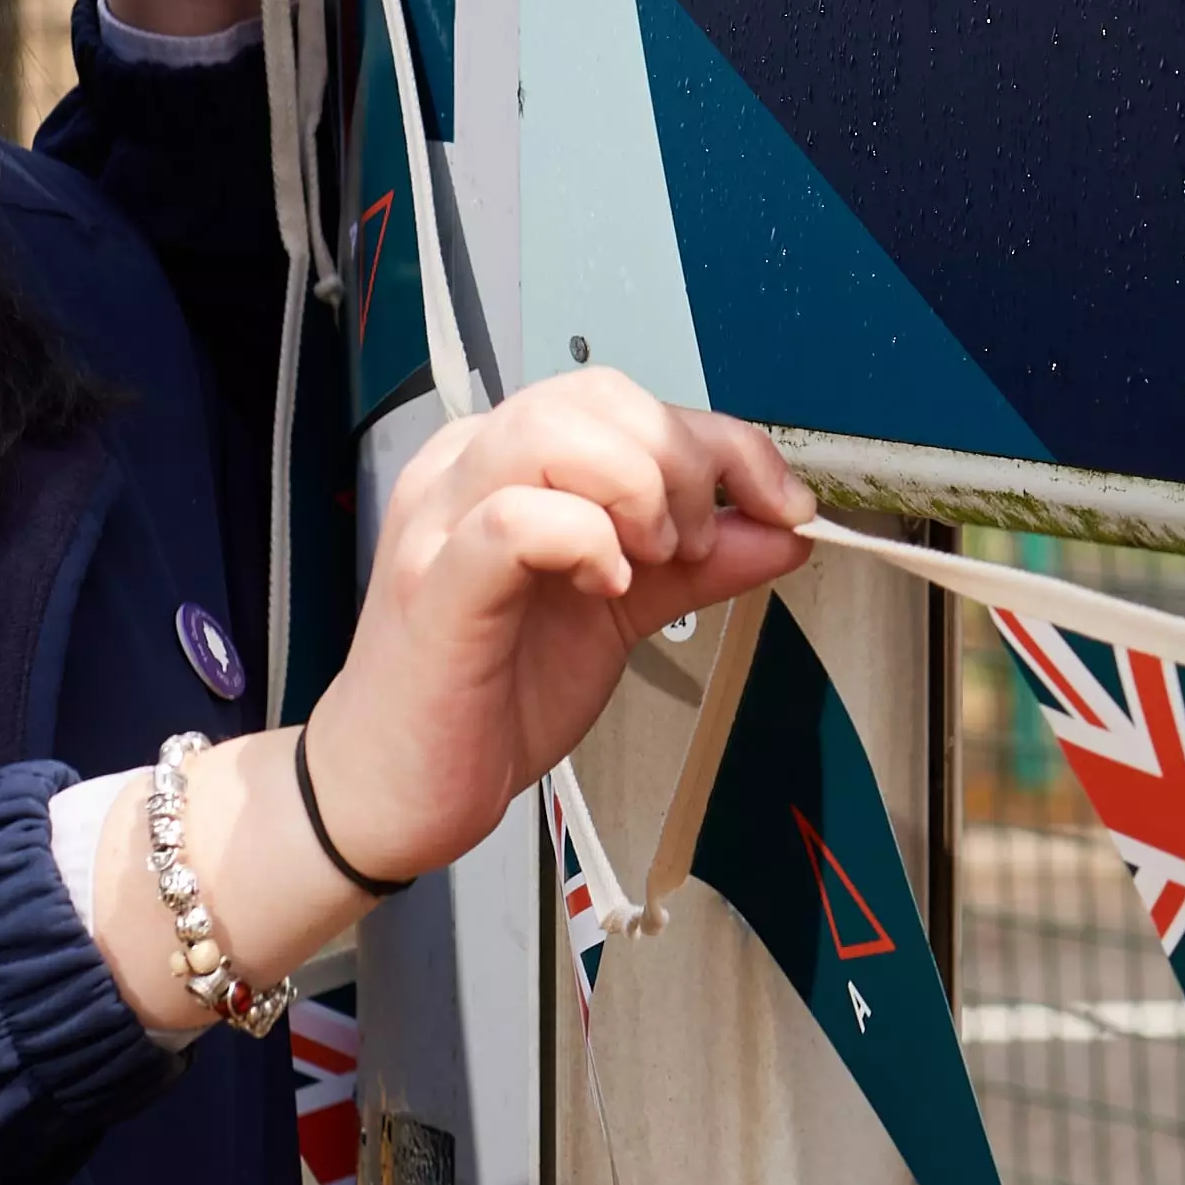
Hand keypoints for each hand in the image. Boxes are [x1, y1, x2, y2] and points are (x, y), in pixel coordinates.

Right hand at [318, 373, 815, 878]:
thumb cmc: (488, 695)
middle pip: (595, 395)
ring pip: (551, 429)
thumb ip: (697, 565)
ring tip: (650, 561)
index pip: (626, 401)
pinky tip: (603, 589)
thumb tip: (785, 531)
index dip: (724, 442)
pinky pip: (515, 521)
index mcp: (507, 464)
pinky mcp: (433, 587)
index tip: (782, 504)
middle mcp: (467, 472)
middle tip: (696, 545)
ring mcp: (442, 523)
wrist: (399, 788)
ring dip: (635, 489)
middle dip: (682, 462)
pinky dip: (585, 543)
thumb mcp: (619, 613)